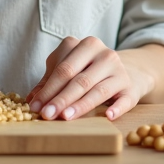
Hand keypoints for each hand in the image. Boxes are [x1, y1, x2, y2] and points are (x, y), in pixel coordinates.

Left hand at [25, 36, 153, 121]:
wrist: (124, 71)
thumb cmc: (88, 71)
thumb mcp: (70, 70)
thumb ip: (50, 82)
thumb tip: (32, 100)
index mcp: (84, 45)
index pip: (63, 69)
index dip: (48, 89)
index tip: (35, 106)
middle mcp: (103, 54)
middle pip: (78, 79)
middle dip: (61, 99)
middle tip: (47, 115)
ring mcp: (119, 70)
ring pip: (97, 90)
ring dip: (81, 105)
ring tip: (66, 117)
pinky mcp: (131, 87)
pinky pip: (124, 99)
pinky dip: (116, 108)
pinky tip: (107, 116)